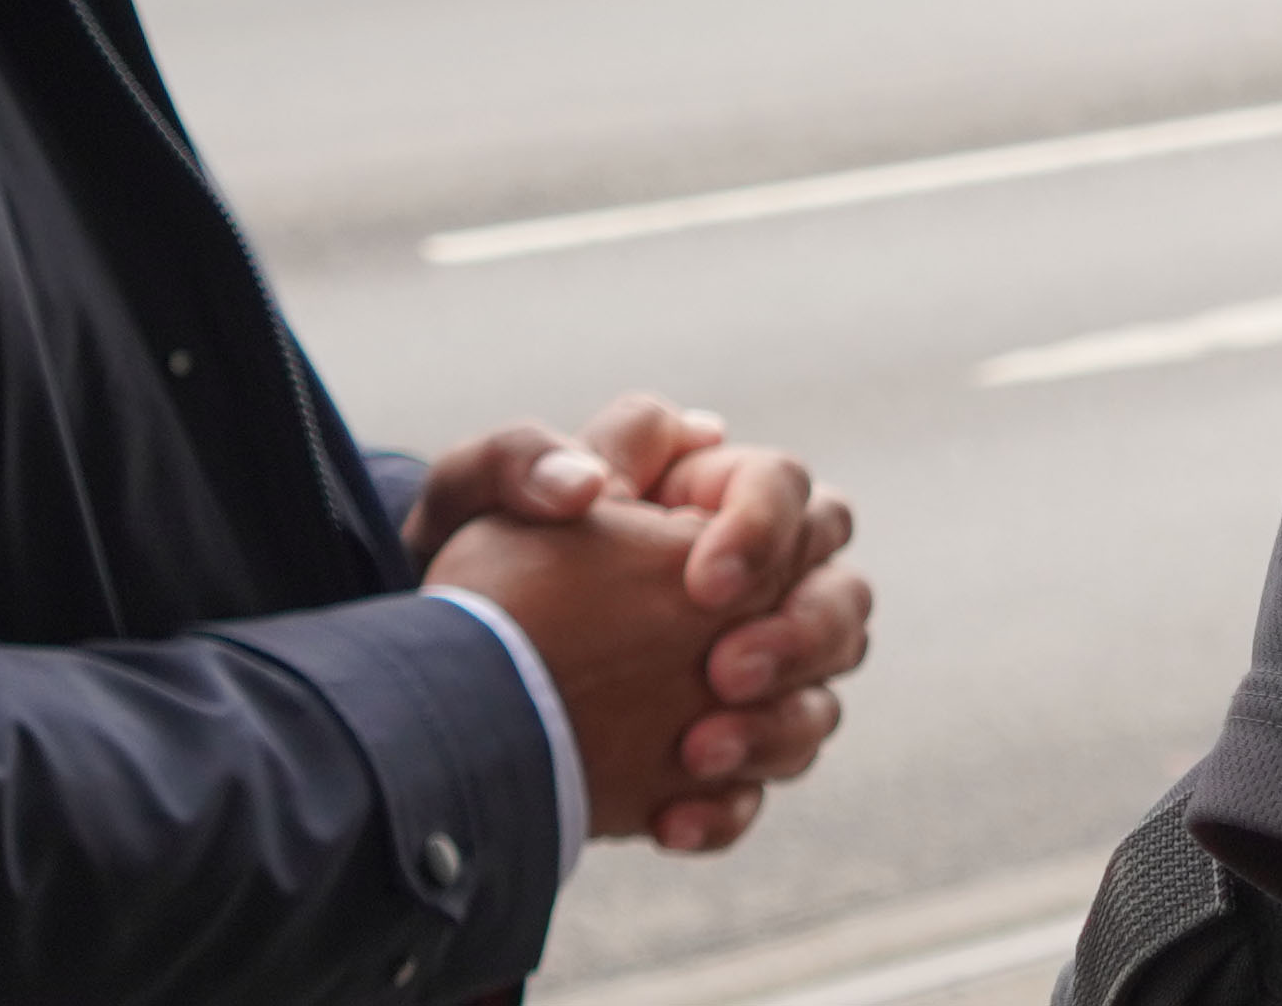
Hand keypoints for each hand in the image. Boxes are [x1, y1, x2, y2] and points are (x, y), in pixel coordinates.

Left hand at [409, 396, 872, 847]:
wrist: (439, 676)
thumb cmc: (465, 558)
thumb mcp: (468, 494)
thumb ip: (522, 459)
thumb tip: (584, 484)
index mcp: (703, 497)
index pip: (787, 487)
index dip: (767, 530)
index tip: (703, 581)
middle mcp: (750, 587)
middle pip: (842, 595)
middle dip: (799, 636)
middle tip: (722, 672)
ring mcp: (747, 679)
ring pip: (820, 700)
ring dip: (774, 730)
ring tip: (694, 754)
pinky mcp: (720, 759)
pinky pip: (760, 790)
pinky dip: (725, 810)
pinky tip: (670, 822)